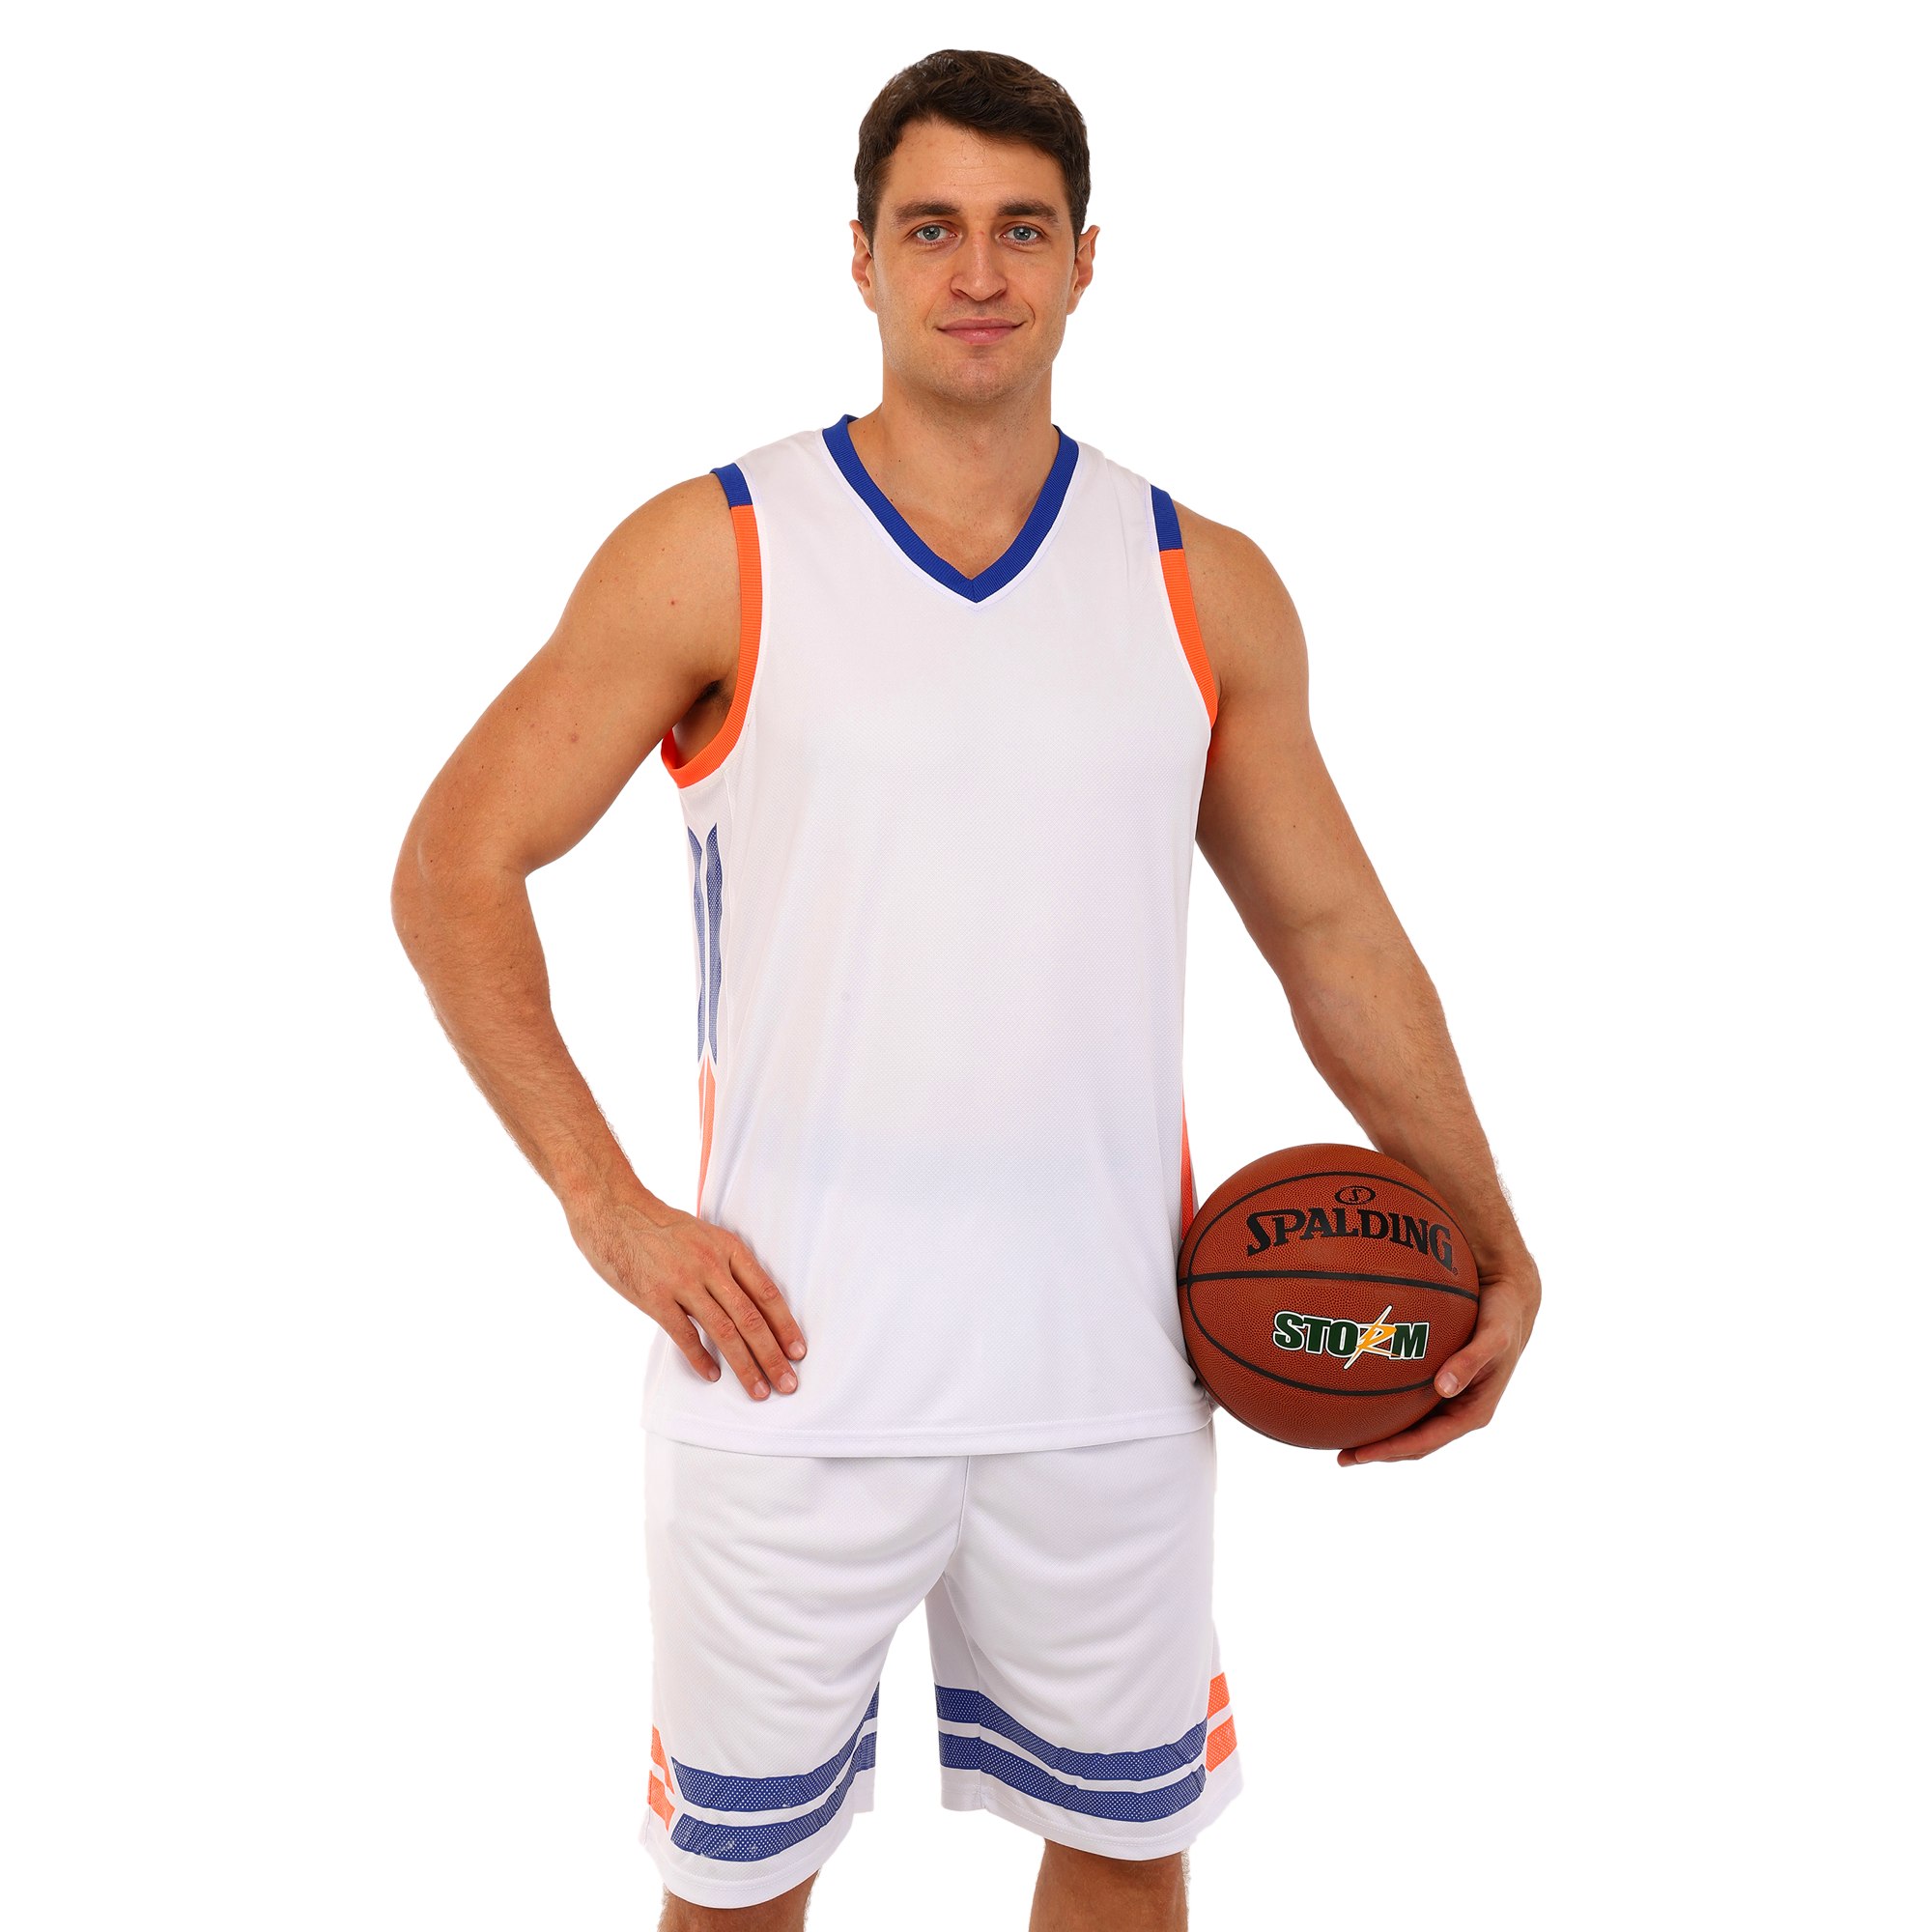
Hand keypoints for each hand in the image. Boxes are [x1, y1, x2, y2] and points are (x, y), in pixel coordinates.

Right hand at [567, 1193, 807, 1402]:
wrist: (614, 1211)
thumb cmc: (661, 1226)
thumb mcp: (704, 1236)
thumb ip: (726, 1266)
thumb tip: (748, 1304)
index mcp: (728, 1248)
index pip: (766, 1293)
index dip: (785, 1325)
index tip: (798, 1350)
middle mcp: (711, 1266)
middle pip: (751, 1318)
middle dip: (772, 1355)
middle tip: (788, 1382)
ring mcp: (683, 1282)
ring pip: (724, 1331)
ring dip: (745, 1365)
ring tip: (759, 1390)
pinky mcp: (655, 1297)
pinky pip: (684, 1334)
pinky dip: (701, 1358)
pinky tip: (712, 1376)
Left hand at [1336, 1254, 1539, 1465]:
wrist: (1509, 1302)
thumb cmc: (1502, 1319)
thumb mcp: (1493, 1338)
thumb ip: (1470, 1361)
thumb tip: (1444, 1387)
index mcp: (1473, 1412)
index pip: (1427, 1441)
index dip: (1393, 1450)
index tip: (1362, 1454)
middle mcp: (1458, 1411)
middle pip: (1413, 1443)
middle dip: (1379, 1452)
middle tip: (1340, 1456)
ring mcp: (1448, 1400)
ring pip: (1408, 1426)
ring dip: (1378, 1435)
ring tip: (1340, 1438)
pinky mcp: (1438, 1383)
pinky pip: (1407, 1401)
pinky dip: (1383, 1406)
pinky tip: (1354, 1394)